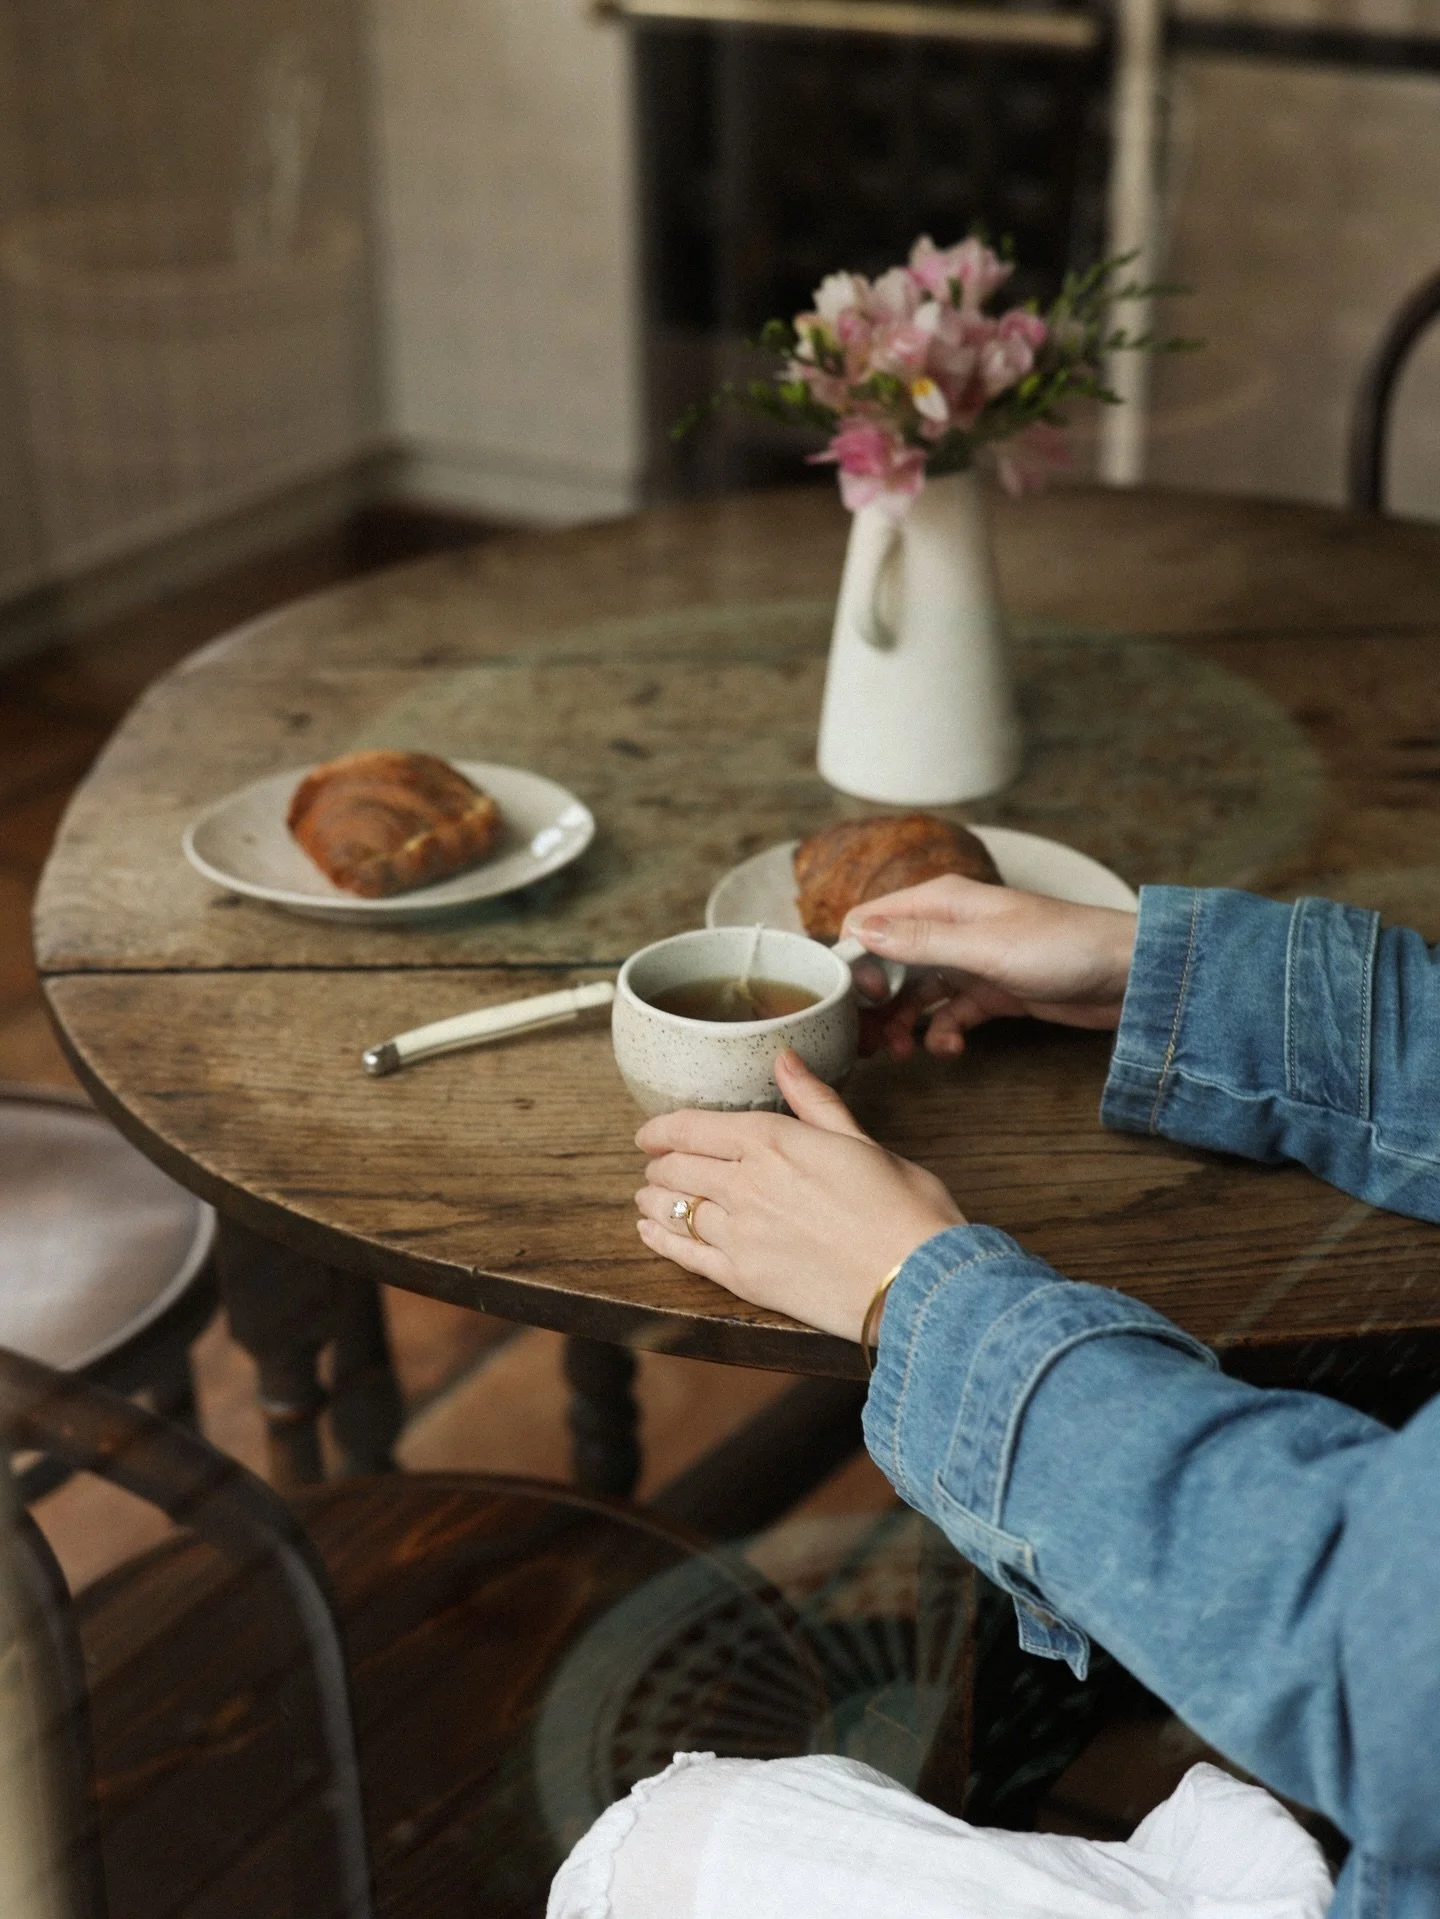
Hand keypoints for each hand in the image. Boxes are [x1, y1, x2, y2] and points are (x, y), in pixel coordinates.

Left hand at [635, 1050, 962, 1341]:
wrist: (920, 1281)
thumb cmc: (904, 1208)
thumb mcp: (862, 1141)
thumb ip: (815, 1101)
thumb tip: (784, 1058)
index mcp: (772, 1142)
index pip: (692, 1128)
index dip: (661, 1130)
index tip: (648, 1134)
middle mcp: (745, 1184)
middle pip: (676, 1168)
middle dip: (659, 1165)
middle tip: (656, 1166)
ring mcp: (740, 1234)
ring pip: (674, 1209)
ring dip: (654, 1201)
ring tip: (648, 1198)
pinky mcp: (744, 1279)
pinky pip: (685, 1255)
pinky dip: (660, 1240)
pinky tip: (649, 1234)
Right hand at [844, 875, 1136, 1061]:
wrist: (1128, 976)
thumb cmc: (1064, 946)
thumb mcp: (984, 946)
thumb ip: (920, 940)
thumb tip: (860, 930)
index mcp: (941, 902)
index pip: (870, 922)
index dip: (856, 962)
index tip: (861, 1000)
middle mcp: (948, 928)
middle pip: (887, 963)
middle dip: (874, 1002)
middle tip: (869, 1041)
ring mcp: (969, 961)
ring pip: (915, 994)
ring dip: (903, 1024)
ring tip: (903, 1053)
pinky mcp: (990, 992)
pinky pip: (948, 1015)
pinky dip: (942, 1034)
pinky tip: (950, 1049)